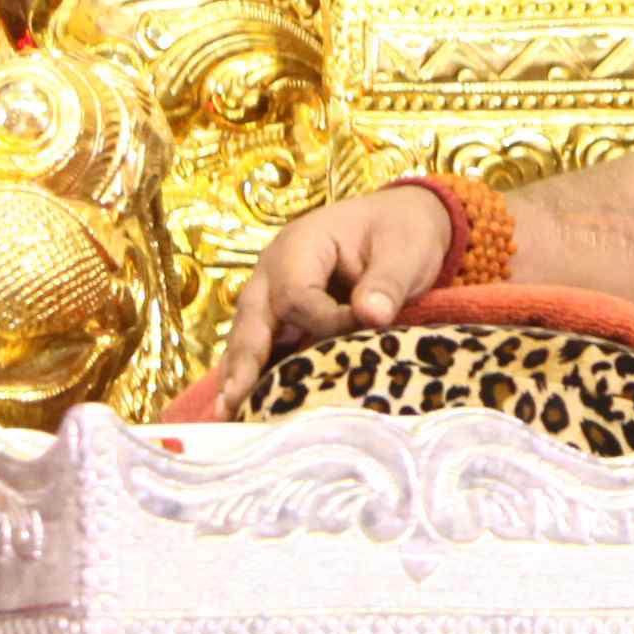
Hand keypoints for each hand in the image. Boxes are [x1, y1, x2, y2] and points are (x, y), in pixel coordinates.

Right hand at [214, 182, 458, 402]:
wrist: (402, 220)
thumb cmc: (402, 232)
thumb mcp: (406, 250)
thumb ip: (387, 282)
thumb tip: (371, 315)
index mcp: (301, 245)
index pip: (296, 296)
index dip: (325, 323)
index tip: (364, 330)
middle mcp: (275, 269)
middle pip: (252, 317)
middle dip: (244, 359)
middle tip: (233, 400)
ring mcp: (272, 293)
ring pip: (248, 335)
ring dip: (239, 372)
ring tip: (227, 413)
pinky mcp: (282, 316)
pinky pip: (261, 344)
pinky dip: (252, 372)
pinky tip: (244, 406)